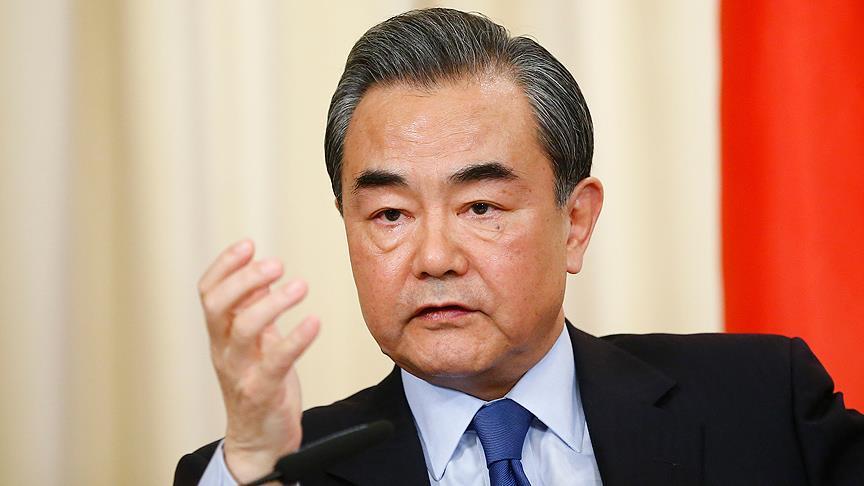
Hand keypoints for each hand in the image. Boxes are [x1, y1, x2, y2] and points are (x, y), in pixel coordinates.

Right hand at [198, 239, 319, 482]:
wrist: (258, 440)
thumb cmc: (258, 383)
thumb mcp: (253, 342)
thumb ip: (252, 309)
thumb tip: (260, 274)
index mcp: (220, 334)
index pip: (208, 292)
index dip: (224, 266)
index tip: (248, 245)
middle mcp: (224, 350)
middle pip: (218, 306)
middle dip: (245, 279)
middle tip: (276, 264)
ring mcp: (240, 371)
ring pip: (244, 330)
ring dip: (272, 304)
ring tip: (300, 286)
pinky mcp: (263, 392)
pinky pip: (277, 361)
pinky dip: (296, 339)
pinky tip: (314, 322)